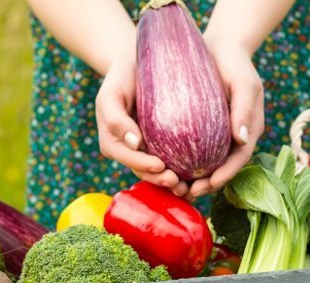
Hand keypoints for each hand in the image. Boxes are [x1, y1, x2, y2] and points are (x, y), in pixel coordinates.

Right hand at [95, 59, 184, 191]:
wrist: (136, 66)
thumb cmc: (120, 78)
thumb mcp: (111, 95)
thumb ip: (116, 119)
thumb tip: (135, 144)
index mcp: (113, 143)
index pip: (128, 158)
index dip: (143, 165)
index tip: (160, 166)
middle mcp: (129, 151)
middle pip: (144, 171)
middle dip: (159, 180)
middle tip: (177, 183)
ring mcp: (145, 150)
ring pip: (157, 172)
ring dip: (172, 183)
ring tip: (189, 188)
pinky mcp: (162, 145)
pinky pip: (172, 160)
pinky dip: (183, 171)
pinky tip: (198, 176)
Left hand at [185, 43, 263, 201]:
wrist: (220, 46)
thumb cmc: (235, 63)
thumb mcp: (244, 83)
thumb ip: (244, 109)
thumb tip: (241, 140)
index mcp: (248, 130)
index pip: (239, 159)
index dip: (225, 175)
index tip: (209, 185)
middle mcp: (233, 137)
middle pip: (222, 168)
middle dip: (206, 184)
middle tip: (187, 193)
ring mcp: (217, 134)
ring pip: (206, 164)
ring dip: (192, 179)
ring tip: (175, 189)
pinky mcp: (201, 129)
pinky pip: (193, 151)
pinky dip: (182, 163)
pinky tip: (166, 169)